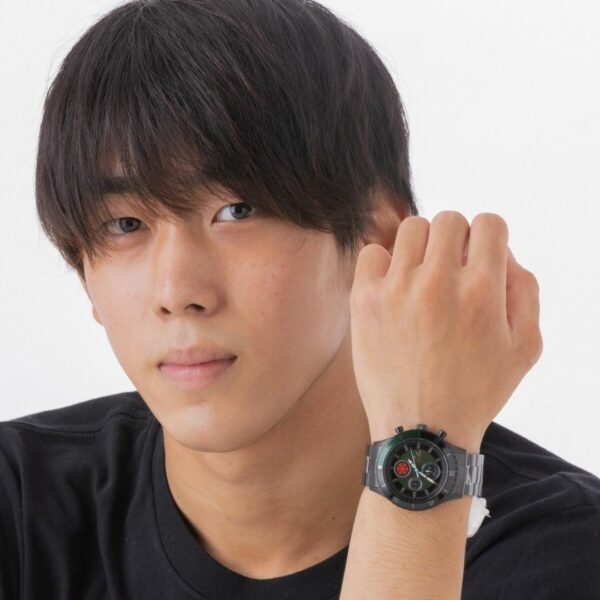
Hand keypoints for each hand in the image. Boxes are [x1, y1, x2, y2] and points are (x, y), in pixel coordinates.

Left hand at [350, 211, 542, 449]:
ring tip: (422, 277)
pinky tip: (393, 287)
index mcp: (482, 291)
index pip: (489, 223)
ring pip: (411, 228)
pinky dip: (384, 262)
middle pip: (448, 220)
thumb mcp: (525, 347)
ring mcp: (397, 290)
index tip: (479, 259)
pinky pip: (372, 252)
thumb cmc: (476, 391)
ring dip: (421, 246)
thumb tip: (502, 253)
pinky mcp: (365, 301)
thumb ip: (524, 290)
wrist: (421, 430)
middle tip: (451, 269)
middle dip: (456, 239)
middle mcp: (439, 283)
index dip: (488, 237)